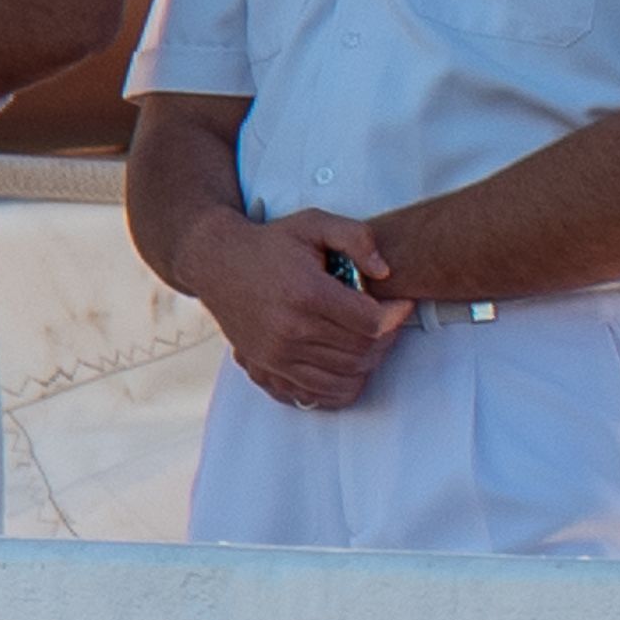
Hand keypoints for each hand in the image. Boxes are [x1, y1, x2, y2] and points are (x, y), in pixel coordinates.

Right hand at [181, 209, 412, 410]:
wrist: (218, 264)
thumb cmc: (272, 244)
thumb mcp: (315, 222)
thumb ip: (357, 238)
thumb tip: (385, 272)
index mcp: (306, 294)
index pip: (370, 323)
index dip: (396, 316)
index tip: (401, 304)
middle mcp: (290, 332)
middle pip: (362, 353)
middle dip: (387, 339)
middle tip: (388, 320)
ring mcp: (277, 357)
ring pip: (346, 378)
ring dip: (369, 362)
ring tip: (369, 338)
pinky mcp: (267, 372)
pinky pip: (319, 396)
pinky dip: (342, 385)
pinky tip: (346, 362)